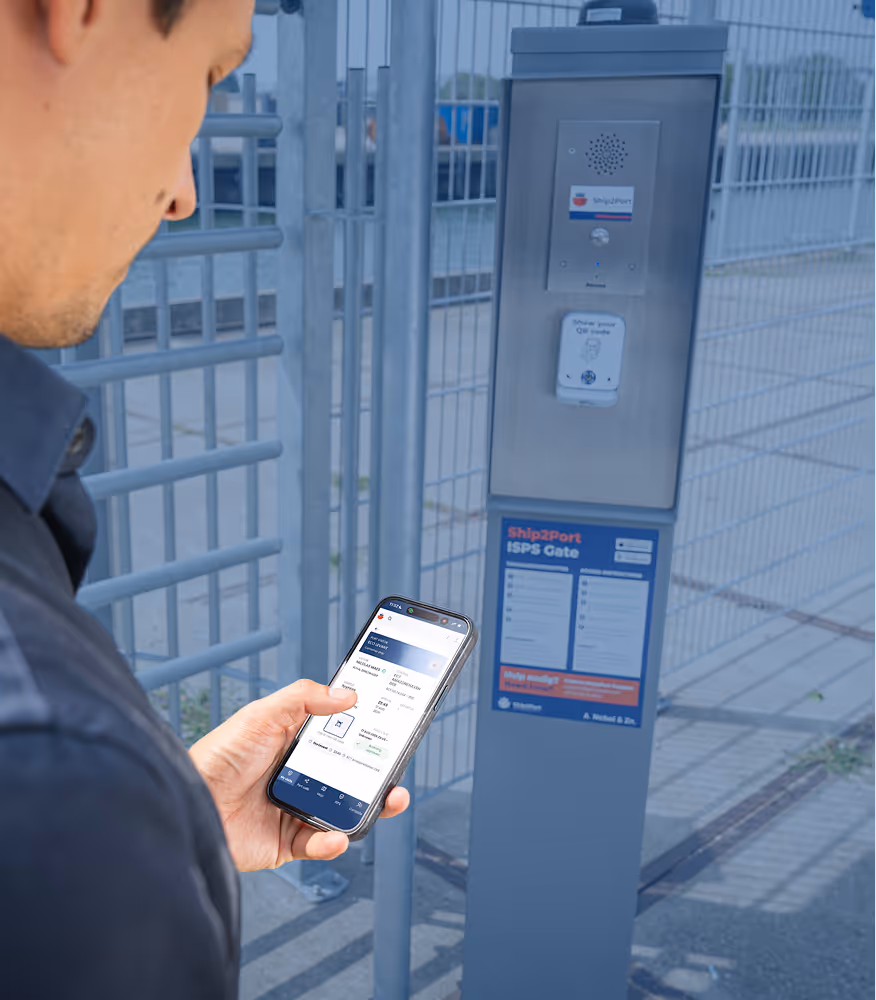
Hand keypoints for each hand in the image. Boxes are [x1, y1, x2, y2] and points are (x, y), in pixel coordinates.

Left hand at [189, 680, 409, 871]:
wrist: (188, 807)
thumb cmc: (217, 758)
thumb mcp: (261, 714)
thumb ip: (304, 697)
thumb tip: (348, 693)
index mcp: (293, 742)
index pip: (339, 735)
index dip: (365, 732)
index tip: (390, 728)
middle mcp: (297, 775)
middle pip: (349, 774)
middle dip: (378, 773)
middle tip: (397, 770)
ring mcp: (294, 808)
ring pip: (342, 809)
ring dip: (368, 807)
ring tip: (386, 801)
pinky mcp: (286, 842)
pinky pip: (319, 843)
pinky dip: (333, 842)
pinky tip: (337, 835)